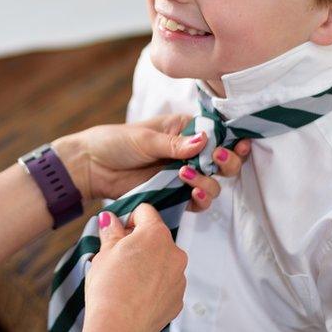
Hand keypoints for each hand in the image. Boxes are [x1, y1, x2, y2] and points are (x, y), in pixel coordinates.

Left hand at [51, 114, 250, 210]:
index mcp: (185, 129)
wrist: (92, 167)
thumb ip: (175, 144)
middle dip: (228, 162)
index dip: (233, 139)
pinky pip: (197, 201)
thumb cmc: (116, 142)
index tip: (238, 144)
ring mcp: (184, 175)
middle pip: (225, 160)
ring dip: (209, 182)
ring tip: (187, 175)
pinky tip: (191, 194)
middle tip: (219, 159)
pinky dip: (200, 199)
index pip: (219, 133)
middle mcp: (190, 152)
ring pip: (214, 183)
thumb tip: (205, 141)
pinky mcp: (175, 194)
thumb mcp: (145, 138)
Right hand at [78, 204, 187, 331]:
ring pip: (163, 262)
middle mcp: (174, 253)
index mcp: (156, 234)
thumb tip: (110, 220)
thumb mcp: (104, 252)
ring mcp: (179, 277)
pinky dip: (154, 286)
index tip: (118, 233)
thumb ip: (111, 231)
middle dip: (139, 245)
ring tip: (127, 281)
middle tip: (119, 259)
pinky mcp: (178, 299)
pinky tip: (136, 295)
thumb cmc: (110, 287)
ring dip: (148, 265)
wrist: (118, 325)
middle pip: (156, 238)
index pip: (145, 212)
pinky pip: (166, 285)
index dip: (129, 220)